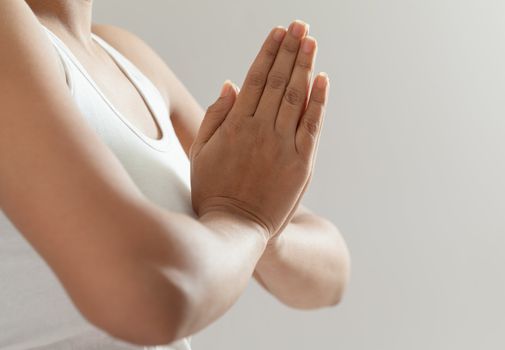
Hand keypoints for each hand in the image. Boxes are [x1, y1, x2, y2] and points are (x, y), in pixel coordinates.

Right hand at [190, 20, 328, 239]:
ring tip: (310, 40)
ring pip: (296, 97)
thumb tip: (232, 83)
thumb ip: (215, 116)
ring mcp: (283, 146)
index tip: (278, 31)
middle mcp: (261, 130)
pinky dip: (318, 100)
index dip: (268, 52)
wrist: (236, 228)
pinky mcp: (302, 163)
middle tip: (299, 25)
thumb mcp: (202, 152)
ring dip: (305, 66)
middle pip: (278, 81)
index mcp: (235, 126)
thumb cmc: (213, 189)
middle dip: (289, 49)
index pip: (255, 79)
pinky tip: (323, 78)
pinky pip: (312, 125)